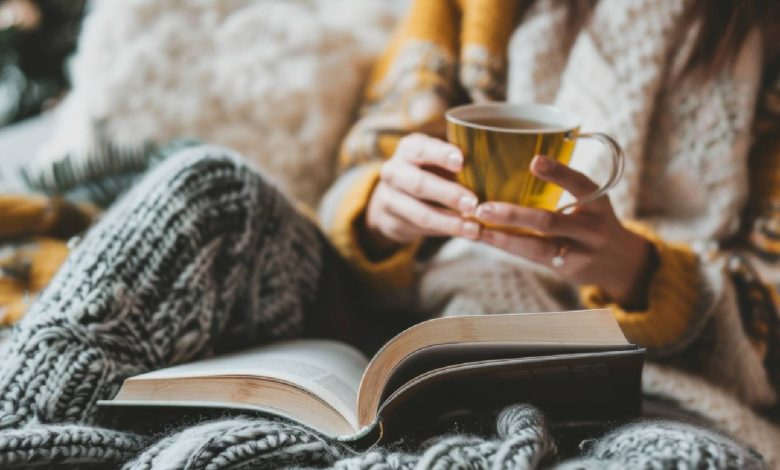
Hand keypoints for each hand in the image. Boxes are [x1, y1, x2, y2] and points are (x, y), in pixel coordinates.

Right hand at [364, 133, 480, 245]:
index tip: (461, 161)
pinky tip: (464, 233)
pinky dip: (445, 232)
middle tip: (474, 203)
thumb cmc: (428, 172)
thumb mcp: (435, 159)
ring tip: (474, 228)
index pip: (422, 149)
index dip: (441, 155)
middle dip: (448, 195)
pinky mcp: (392, 223)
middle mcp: (393, 172)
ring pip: (421, 214)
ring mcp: (389, 199)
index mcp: (408, 149)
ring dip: (450, 222)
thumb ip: (456, 161)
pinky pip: (422, 230)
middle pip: (419, 184)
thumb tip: (494, 167)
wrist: (392, 199)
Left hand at [476, 155, 654, 305]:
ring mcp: (580, 252)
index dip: (558, 172)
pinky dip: (508, 246)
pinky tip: (486, 238)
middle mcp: (591, 227)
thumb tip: (518, 158)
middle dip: (513, 215)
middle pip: (549, 222)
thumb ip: (565, 184)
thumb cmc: (593, 220)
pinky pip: (532, 258)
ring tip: (476, 227)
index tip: (534, 160)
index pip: (579, 183)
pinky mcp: (567, 270)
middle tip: (481, 207)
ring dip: (503, 237)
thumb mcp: (590, 199)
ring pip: (537, 246)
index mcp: (596, 201)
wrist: (621, 262)